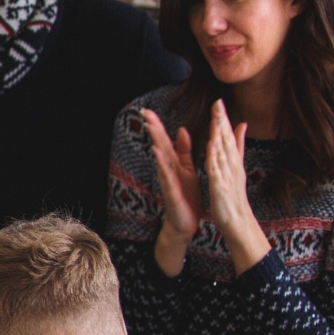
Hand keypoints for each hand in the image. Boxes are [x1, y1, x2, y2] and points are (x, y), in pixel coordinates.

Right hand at [141, 109, 202, 277]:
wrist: (185, 224)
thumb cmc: (187, 198)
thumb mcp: (188, 170)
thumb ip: (184, 152)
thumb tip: (182, 130)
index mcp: (174, 164)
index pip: (164, 141)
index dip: (157, 126)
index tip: (148, 110)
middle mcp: (168, 170)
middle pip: (160, 145)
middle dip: (153, 129)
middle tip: (144, 112)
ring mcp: (168, 181)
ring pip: (161, 159)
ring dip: (156, 143)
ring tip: (151, 127)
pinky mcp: (171, 192)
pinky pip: (167, 176)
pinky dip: (162, 165)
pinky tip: (158, 154)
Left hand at [200, 100, 269, 274]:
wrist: (237, 221)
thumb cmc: (232, 196)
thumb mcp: (234, 170)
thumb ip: (237, 149)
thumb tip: (242, 128)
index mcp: (232, 162)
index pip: (228, 137)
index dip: (223, 119)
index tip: (218, 102)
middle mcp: (231, 166)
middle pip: (227, 140)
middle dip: (222, 122)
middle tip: (218, 103)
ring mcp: (227, 175)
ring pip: (223, 152)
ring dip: (219, 136)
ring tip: (214, 119)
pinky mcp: (221, 187)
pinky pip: (217, 170)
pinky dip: (215, 158)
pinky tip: (210, 147)